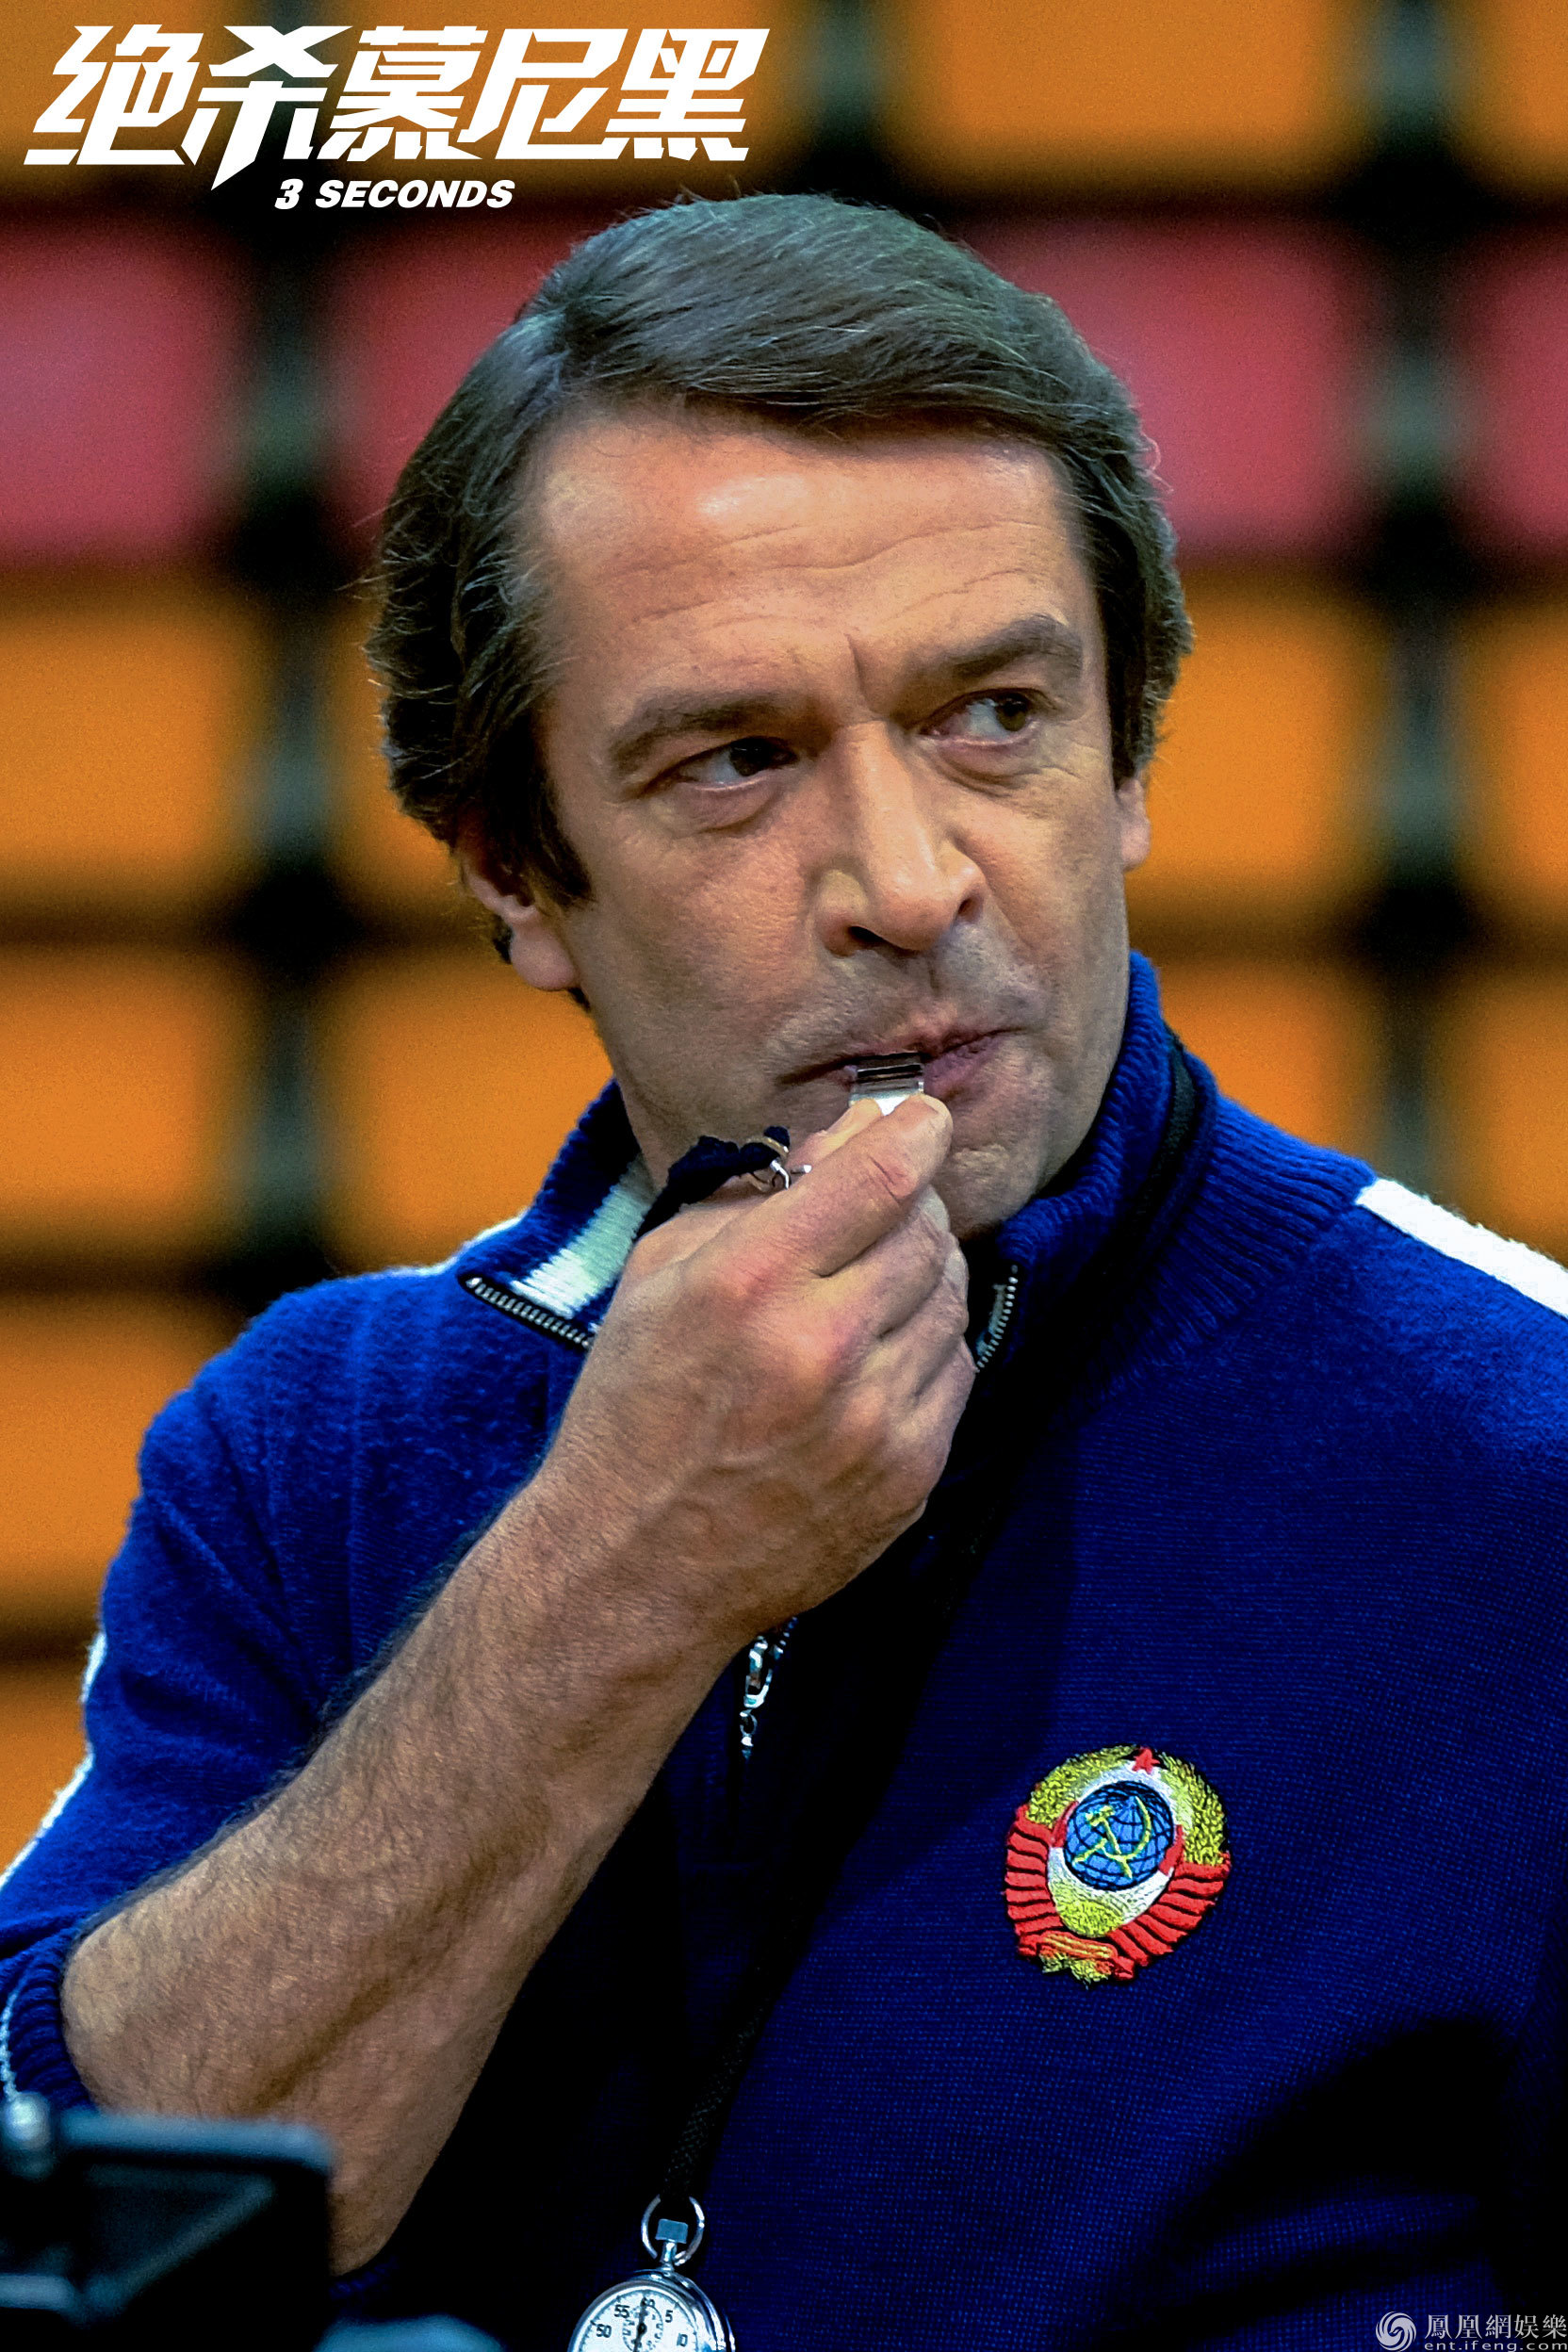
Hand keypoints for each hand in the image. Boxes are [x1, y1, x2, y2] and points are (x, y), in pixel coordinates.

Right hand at [514, 1094, 973, 1661]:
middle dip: (910, 1206)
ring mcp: (876, 1419)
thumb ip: (751, 1196)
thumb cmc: (634, 1410)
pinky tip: (878, 1354)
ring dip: (923, 1275)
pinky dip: (928, 1346)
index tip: (922, 1121)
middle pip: (927, 1232)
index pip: (881, 1175)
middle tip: (879, 1210)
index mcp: (749, 1284)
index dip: (915, 1132)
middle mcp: (822, 1347)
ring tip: (870, 1286)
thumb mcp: (657, 1277)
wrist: (637, 1566)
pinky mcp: (910, 1475)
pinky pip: (957, 1372)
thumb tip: (845, 1136)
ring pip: (951, 1299)